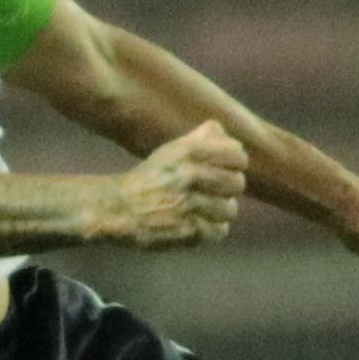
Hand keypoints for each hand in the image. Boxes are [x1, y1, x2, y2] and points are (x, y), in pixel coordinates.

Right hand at [96, 121, 247, 251]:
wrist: (120, 209)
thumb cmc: (151, 178)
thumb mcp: (171, 151)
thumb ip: (199, 137)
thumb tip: (220, 128)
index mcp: (189, 152)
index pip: (238, 155)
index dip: (235, 163)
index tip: (224, 169)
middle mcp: (189, 175)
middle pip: (237, 183)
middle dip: (227, 189)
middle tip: (212, 192)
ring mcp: (189, 204)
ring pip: (230, 209)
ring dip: (219, 211)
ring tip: (203, 209)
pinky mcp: (188, 231)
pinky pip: (220, 230)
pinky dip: (210, 230)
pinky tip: (197, 223)